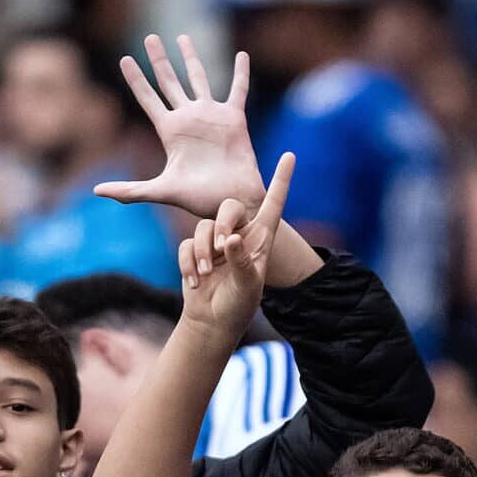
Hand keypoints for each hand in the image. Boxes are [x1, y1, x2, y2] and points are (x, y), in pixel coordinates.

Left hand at [95, 34, 266, 220]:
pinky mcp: (234, 118)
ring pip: (199, 78)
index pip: (148, 98)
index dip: (136, 79)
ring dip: (191, 57)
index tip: (124, 59)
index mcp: (170, 131)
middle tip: (149, 38)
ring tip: (182, 37)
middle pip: (169, 81)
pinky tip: (242, 54)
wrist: (233, 201)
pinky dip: (241, 72)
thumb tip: (96, 191)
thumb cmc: (199, 199)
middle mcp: (188, 119)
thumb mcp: (161, 191)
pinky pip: (238, 90)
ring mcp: (211, 116)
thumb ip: (130, 190)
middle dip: (159, 59)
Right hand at [175, 153, 293, 340]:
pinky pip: (187, 244)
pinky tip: (194, 282)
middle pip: (228, 207)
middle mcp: (240, 234)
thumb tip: (232, 239)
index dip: (282, 180)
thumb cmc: (238, 304)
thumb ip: (241, 262)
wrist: (213, 321)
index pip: (273, 204)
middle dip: (221, 224)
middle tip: (221, 248)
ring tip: (205, 274)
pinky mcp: (195, 250)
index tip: (290, 155)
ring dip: (202, 251)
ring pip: (203, 227)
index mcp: (261, 238)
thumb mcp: (247, 285)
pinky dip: (188, 263)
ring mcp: (216, 242)